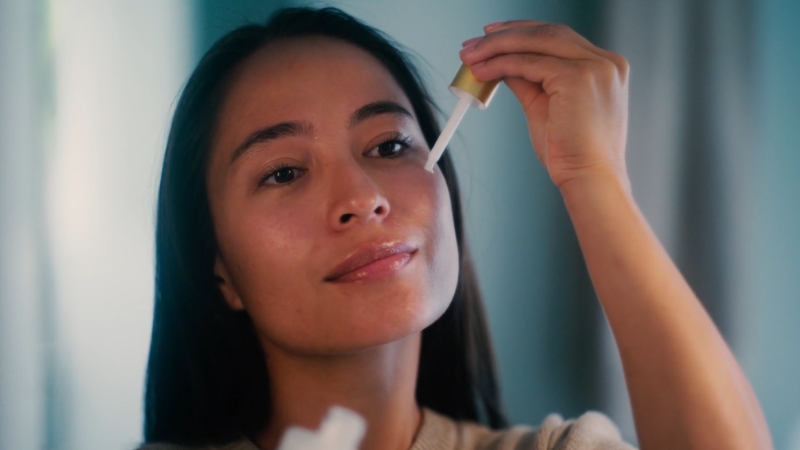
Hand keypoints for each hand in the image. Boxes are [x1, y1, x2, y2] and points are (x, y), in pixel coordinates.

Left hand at [460, 21, 629, 190]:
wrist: (589, 179)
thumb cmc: (571, 154)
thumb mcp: (545, 108)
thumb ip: (528, 81)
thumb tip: (502, 65)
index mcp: (605, 67)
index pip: (559, 36)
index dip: (523, 31)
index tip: (492, 36)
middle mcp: (606, 62)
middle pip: (547, 32)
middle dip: (505, 35)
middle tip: (473, 44)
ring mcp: (595, 67)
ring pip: (537, 41)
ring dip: (497, 46)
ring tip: (469, 56)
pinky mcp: (578, 77)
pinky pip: (529, 63)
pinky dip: (500, 64)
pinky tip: (481, 71)